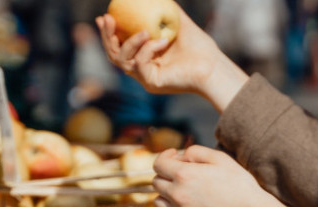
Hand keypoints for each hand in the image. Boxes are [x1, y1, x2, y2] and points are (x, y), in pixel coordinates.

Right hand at [96, 8, 247, 110]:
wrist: (213, 66)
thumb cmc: (200, 48)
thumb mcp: (179, 23)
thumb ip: (167, 10)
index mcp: (146, 56)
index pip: (120, 45)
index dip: (108, 32)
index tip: (104, 16)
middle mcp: (143, 69)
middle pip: (114, 54)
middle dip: (107, 37)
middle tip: (108, 19)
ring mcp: (145, 78)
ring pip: (122, 60)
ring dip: (129, 42)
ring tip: (144, 31)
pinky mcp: (151, 83)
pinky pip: (139, 64)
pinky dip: (148, 50)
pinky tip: (161, 42)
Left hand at [152, 146, 313, 206]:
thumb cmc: (241, 186)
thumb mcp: (221, 159)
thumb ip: (197, 151)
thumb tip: (182, 156)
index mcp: (184, 174)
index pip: (158, 164)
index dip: (165, 158)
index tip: (175, 158)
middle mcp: (177, 195)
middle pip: (157, 183)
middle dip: (168, 177)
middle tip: (185, 178)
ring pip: (159, 204)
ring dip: (168, 197)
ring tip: (186, 196)